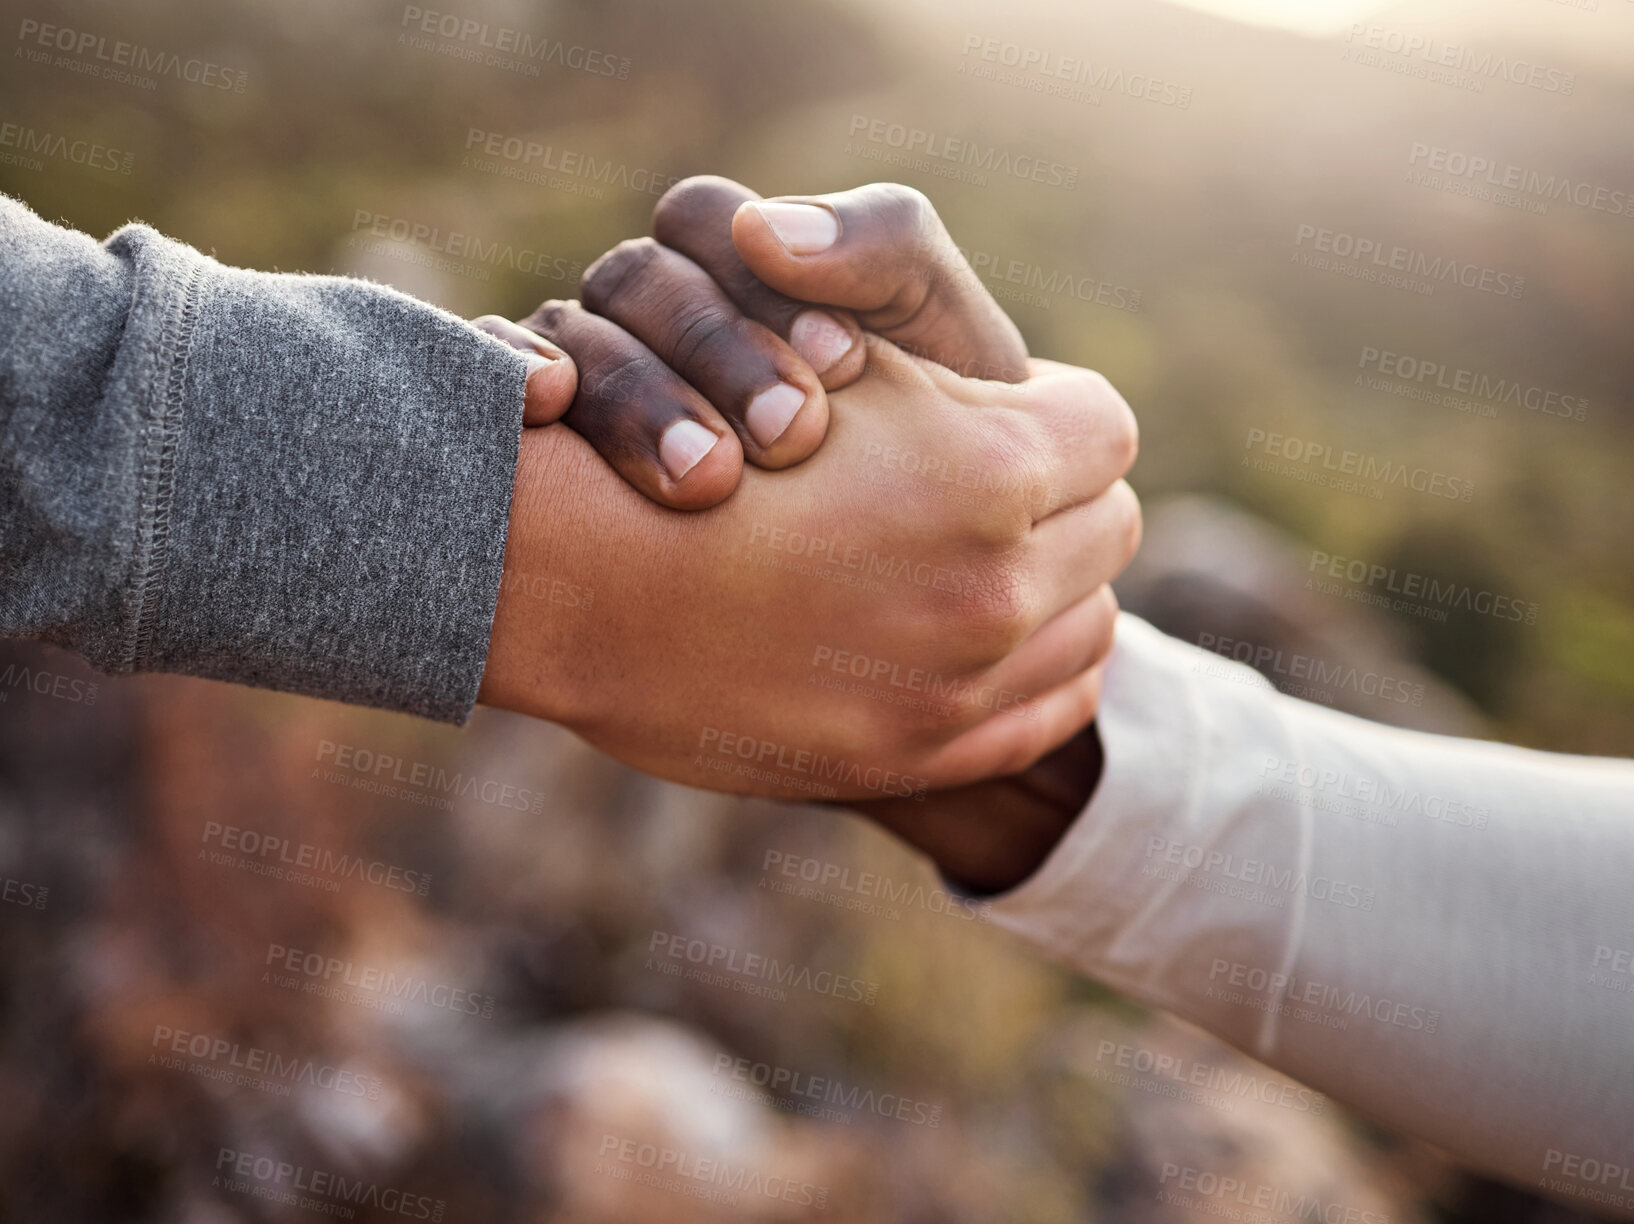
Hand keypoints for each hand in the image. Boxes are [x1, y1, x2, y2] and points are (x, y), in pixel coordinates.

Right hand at [584, 176, 1136, 886]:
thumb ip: (943, 363)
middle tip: (1004, 484)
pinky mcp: (924, 756)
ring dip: (1060, 583)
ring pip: (1095, 619)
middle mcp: (995, 586)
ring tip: (994, 560)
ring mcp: (962, 685)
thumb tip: (1034, 399)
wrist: (574, 585)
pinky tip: (993, 641)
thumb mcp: (829, 358)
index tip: (1013, 411)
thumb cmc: (692, 440)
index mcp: (989, 469)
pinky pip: (1055, 709)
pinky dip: (1042, 670)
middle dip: (1067, 493)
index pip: (1104, 422)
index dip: (1056, 406)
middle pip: (1113, 521)